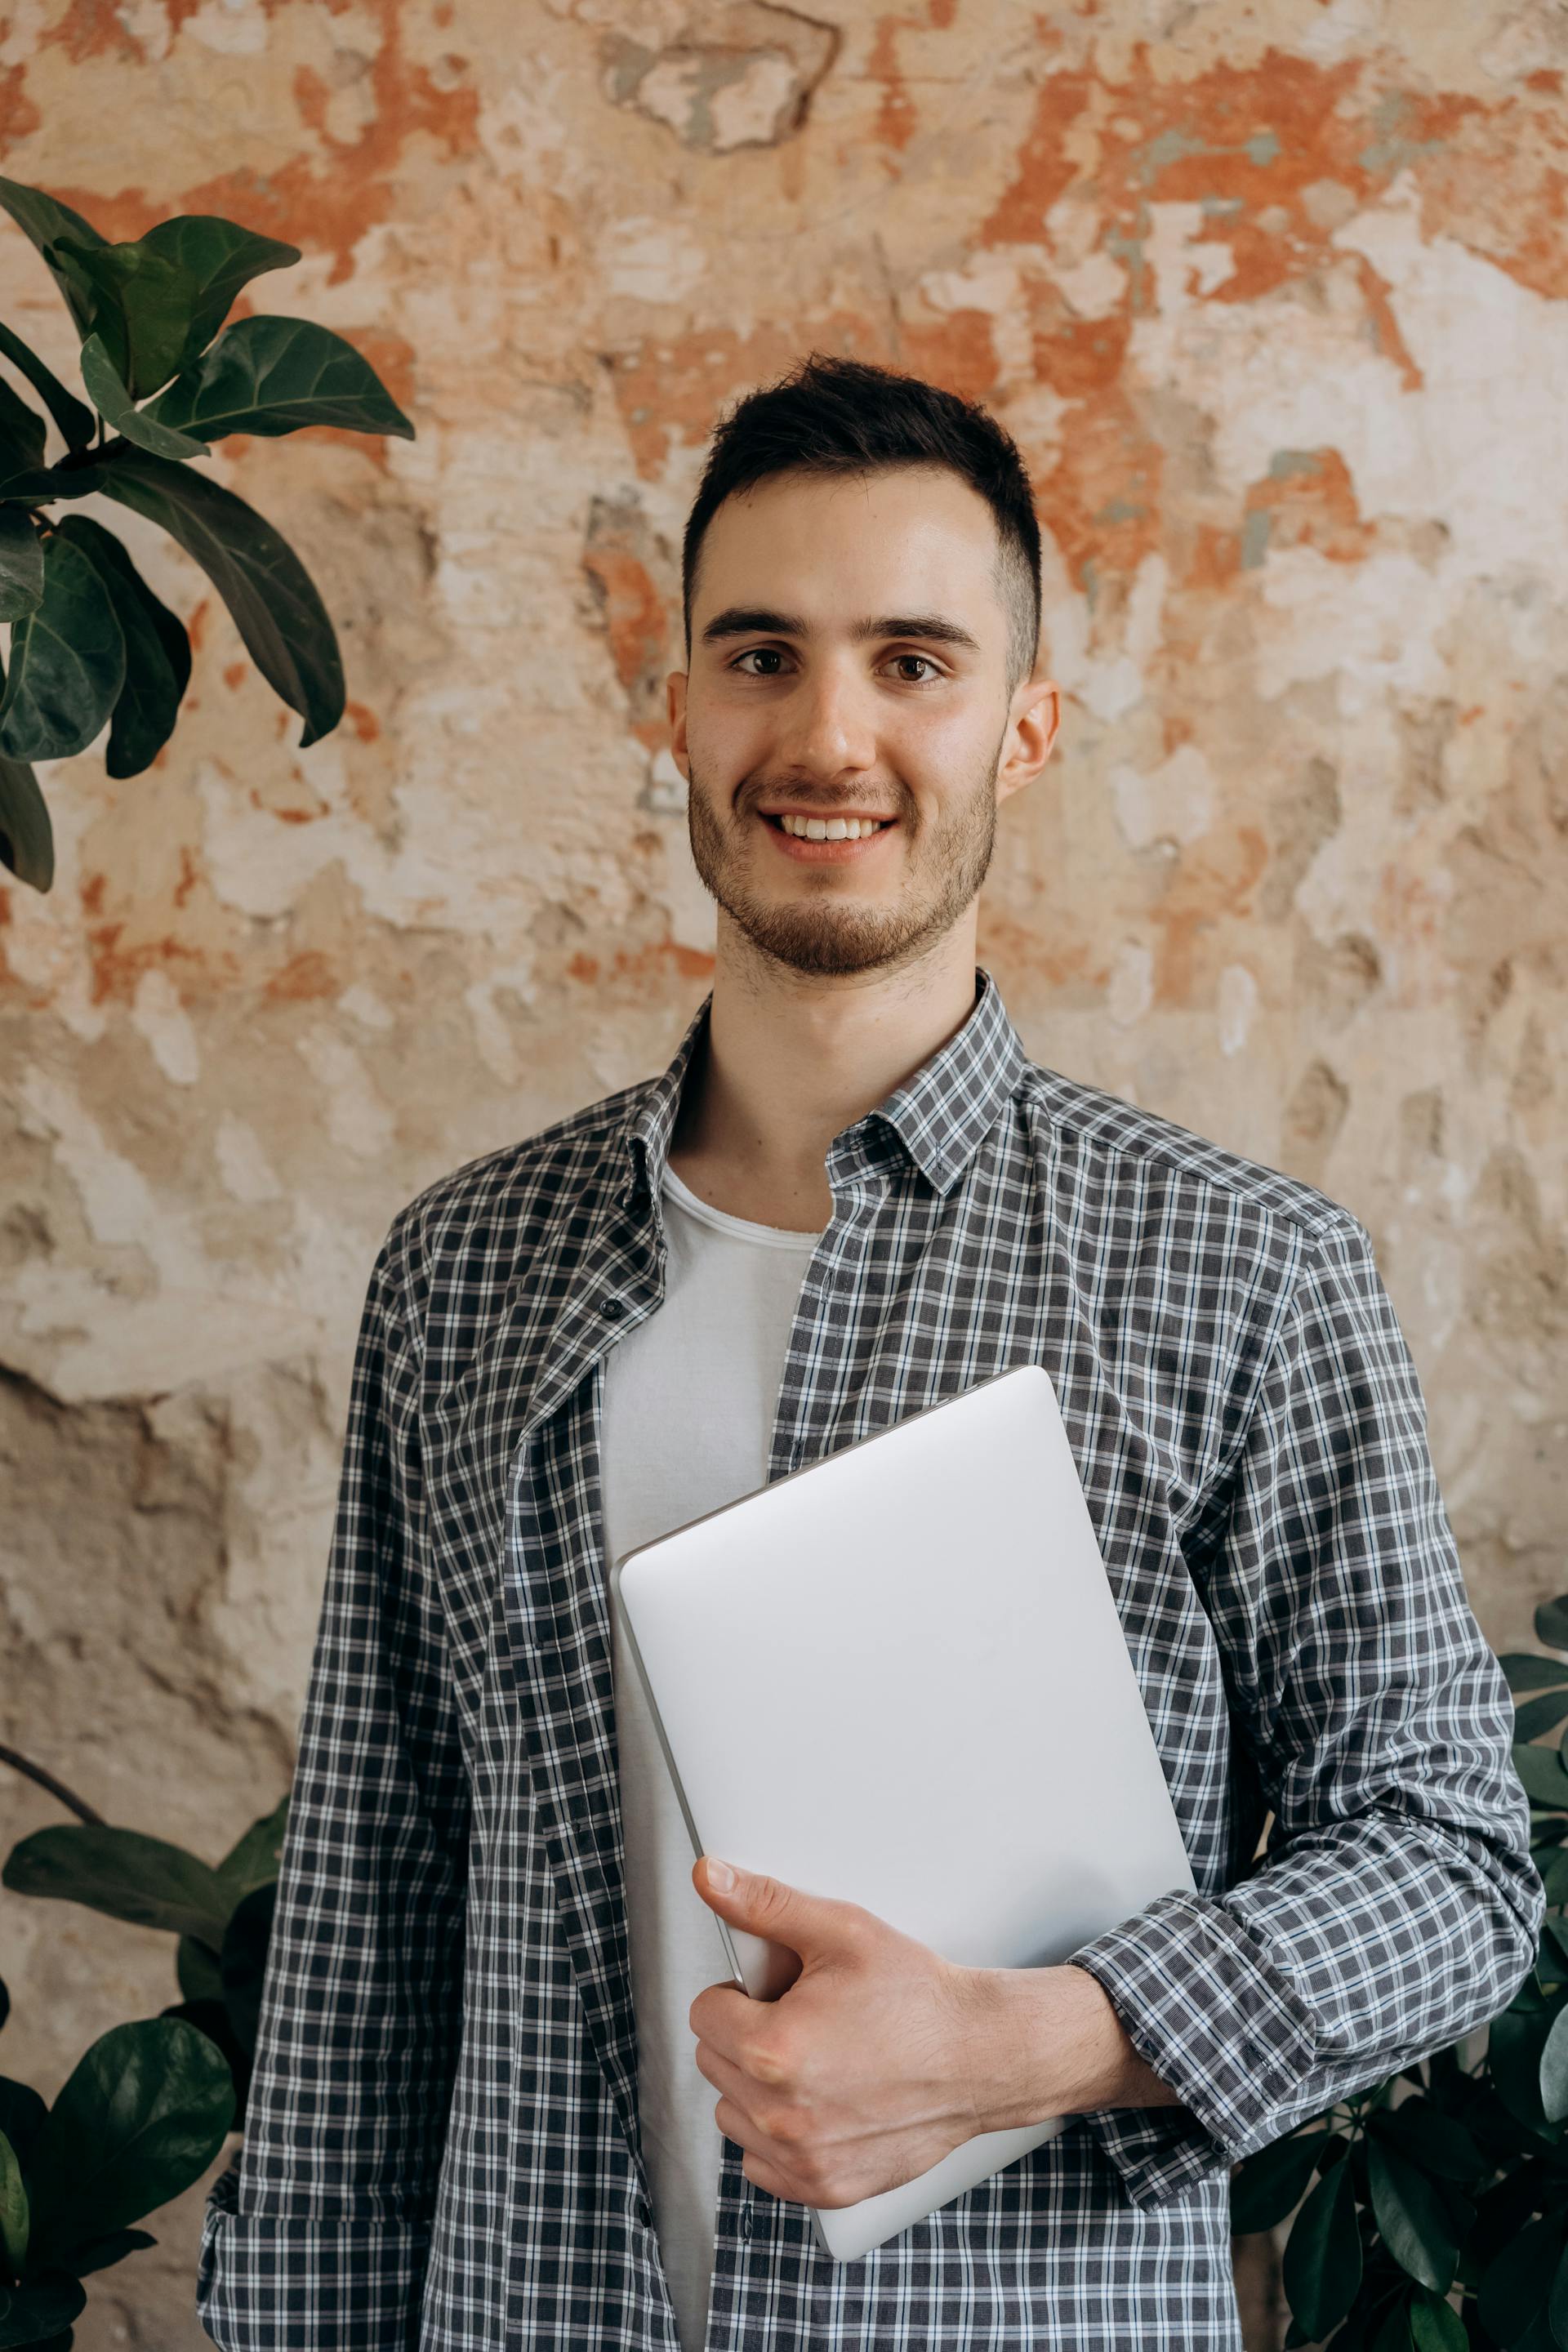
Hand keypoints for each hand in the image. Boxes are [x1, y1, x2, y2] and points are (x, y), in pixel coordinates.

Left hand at [687, 1854, 989, 2209]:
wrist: (978, 2055)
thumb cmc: (917, 1997)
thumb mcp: (841, 1931)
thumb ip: (764, 1904)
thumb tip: (711, 1878)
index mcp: (773, 2049)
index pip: (704, 2014)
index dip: (739, 1992)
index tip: (774, 1991)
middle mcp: (781, 2113)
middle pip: (714, 2063)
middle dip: (747, 2035)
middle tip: (802, 2019)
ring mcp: (802, 2157)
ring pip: (733, 2114)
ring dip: (756, 2088)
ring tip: (812, 2059)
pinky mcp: (824, 2186)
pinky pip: (762, 2163)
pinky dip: (779, 2135)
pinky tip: (819, 2102)